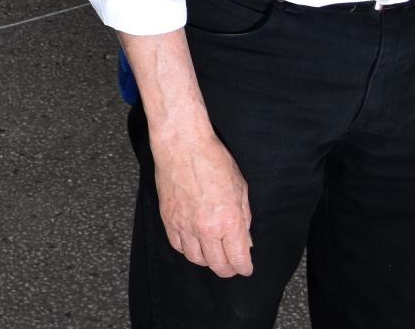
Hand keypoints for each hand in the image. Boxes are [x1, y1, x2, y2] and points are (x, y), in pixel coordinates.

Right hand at [149, 121, 251, 277]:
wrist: (182, 145)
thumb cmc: (213, 160)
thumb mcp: (240, 188)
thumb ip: (244, 217)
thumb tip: (244, 240)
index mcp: (229, 221)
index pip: (238, 259)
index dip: (244, 267)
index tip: (246, 267)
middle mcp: (206, 228)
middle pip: (217, 265)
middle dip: (228, 269)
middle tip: (231, 265)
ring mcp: (185, 225)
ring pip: (196, 259)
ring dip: (207, 261)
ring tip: (212, 254)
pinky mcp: (168, 219)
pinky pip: (177, 246)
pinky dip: (187, 250)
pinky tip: (193, 243)